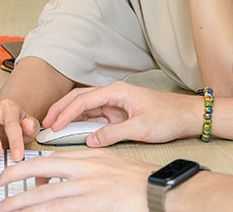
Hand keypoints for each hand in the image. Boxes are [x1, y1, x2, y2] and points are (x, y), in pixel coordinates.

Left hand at [0, 149, 156, 211]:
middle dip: (15, 178)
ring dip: (19, 204)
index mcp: (90, 157)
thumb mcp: (114, 164)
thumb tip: (74, 179)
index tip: (18, 176)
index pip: (52, 159)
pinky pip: (58, 211)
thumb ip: (91, 168)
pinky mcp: (91, 204)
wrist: (162, 190)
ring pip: (43, 196)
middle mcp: (84, 169)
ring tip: (1, 210)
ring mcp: (86, 188)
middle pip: (40, 170)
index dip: (31, 168)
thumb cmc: (143, 181)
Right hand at [42, 82, 202, 146]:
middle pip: (79, 98)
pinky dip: (80, 122)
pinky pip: (94, 116)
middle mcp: (113, 94)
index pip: (84, 99)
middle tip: (45, 122)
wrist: (187, 115)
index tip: (54, 124)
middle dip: (61, 109)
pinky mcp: (118, 113)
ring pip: (85, 107)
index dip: (66, 112)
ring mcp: (115, 103)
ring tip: (53, 126)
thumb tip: (92, 140)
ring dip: (68, 115)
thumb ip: (114, 134)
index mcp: (117, 92)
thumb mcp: (141, 127)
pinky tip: (71, 129)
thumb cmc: (168, 116)